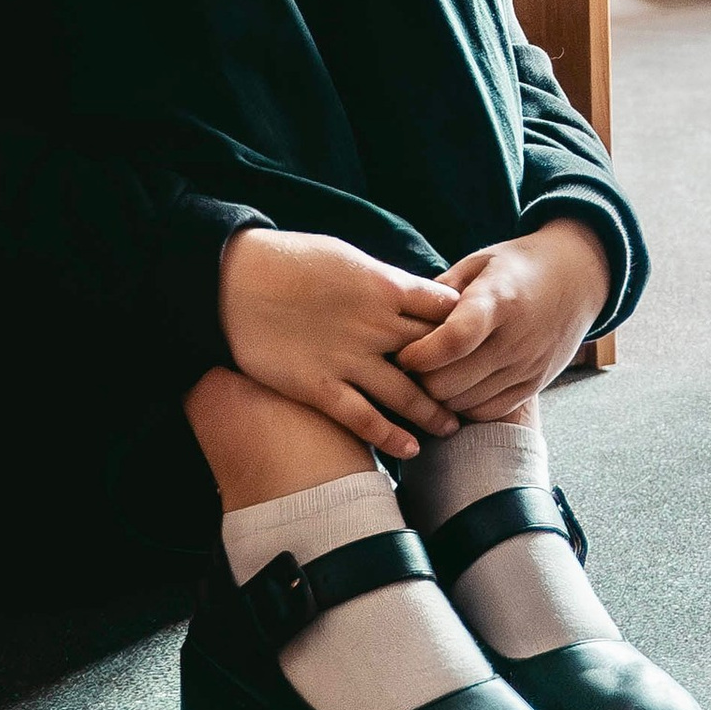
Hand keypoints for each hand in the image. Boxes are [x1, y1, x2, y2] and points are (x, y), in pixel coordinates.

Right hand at [218, 228, 461, 462]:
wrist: (233, 277)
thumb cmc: (292, 261)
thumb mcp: (349, 259)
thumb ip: (385, 283)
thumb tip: (415, 295)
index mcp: (386, 288)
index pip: (446, 311)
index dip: (465, 330)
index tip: (476, 346)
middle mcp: (375, 325)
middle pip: (435, 357)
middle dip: (459, 377)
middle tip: (476, 394)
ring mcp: (347, 358)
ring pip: (406, 394)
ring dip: (433, 414)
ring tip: (452, 429)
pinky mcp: (317, 385)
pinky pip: (362, 417)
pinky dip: (389, 436)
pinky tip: (410, 450)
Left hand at [397, 219, 611, 422]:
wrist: (578, 278)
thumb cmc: (517, 267)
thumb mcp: (479, 263)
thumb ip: (440, 292)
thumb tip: (402, 321)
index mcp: (500, 298)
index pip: (455, 339)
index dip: (421, 353)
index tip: (404, 353)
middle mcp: (517, 337)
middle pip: (450, 382)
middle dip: (420, 379)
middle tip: (412, 366)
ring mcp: (528, 365)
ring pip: (463, 403)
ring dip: (440, 395)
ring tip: (434, 373)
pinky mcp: (535, 384)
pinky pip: (486, 412)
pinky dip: (465, 405)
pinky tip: (460, 384)